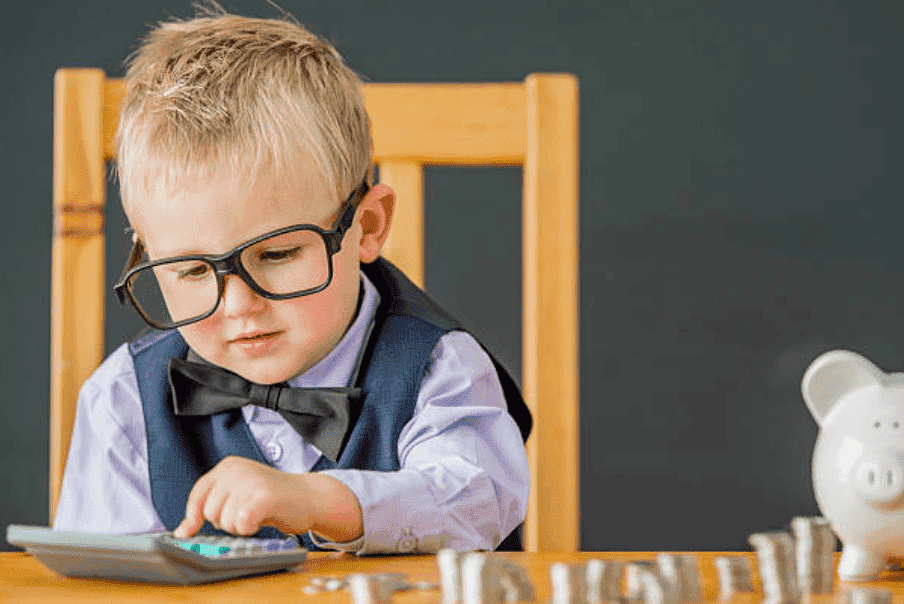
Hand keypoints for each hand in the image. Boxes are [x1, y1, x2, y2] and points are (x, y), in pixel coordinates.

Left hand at [173, 456, 311, 537]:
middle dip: (224, 522)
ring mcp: (250, 481)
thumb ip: (212, 507)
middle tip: (245, 514)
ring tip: (256, 515)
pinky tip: (261, 521)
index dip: (193, 516)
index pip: (198, 494)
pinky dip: (249, 528)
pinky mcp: (263, 496)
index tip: (190, 530)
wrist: (310, 496)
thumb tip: (181, 531)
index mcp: (227, 466)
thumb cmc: (273, 498)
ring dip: (239, 527)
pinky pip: (242, 523)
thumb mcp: (238, 495)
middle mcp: (236, 469)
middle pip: (209, 511)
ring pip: (224, 521)